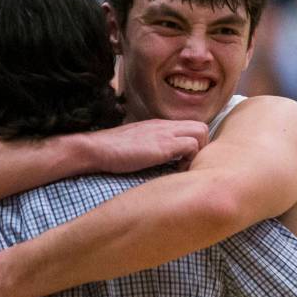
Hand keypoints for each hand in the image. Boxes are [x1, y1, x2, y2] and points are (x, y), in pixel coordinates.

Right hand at [82, 119, 208, 172]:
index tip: (182, 161)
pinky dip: (190, 159)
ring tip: (182, 168)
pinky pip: (192, 145)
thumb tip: (154, 161)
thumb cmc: (109, 152)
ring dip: (198, 153)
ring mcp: (165, 133)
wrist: (95, 149)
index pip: (188, 127)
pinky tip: (176, 170)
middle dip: (201, 147)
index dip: (192, 144)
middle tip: (187, 165)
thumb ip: (147, 147)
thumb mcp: (133, 144)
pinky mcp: (164, 145)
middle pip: (200, 126)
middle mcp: (164, 125)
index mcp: (157, 125)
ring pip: (201, 132)